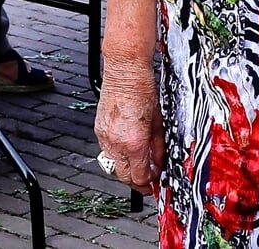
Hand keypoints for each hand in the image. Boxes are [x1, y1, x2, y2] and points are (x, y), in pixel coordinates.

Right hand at [94, 64, 164, 192]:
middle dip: (137, 182)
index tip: (155, 183)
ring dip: (127, 169)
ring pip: (114, 166)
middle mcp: (117, 144)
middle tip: (148, 181)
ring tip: (140, 165)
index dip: (148, 184)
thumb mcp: (159, 123)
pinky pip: (108, 152)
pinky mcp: (99, 131)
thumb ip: (158, 148)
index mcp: (134, 143)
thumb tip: (160, 164)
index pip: (139, 177)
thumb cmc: (143, 91)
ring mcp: (105, 138)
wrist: (125, 73)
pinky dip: (119, 155)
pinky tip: (129, 149)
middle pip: (124, 177)